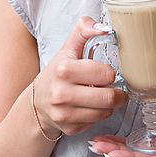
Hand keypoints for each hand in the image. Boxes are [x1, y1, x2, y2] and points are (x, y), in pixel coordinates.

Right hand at [34, 17, 126, 135]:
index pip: (106, 74)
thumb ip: (84, 30)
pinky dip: (98, 116)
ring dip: (109, 105)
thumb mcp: (68, 48)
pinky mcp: (69, 129)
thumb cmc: (58, 71)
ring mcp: (64, 114)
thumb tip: (104, 27)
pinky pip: (96, 123)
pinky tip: (91, 107)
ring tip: (103, 97)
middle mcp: (62, 93)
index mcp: (64, 69)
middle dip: (117, 93)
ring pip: (105, 112)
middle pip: (109, 98)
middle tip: (115, 89)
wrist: (38, 101)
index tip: (106, 73)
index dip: (109, 73)